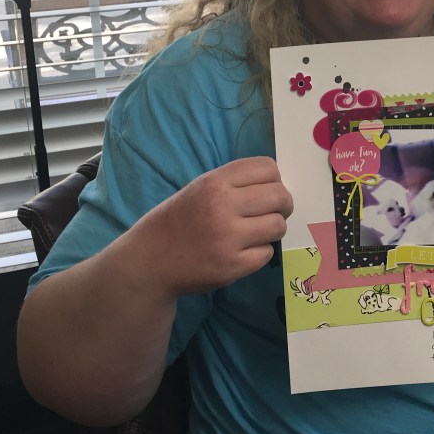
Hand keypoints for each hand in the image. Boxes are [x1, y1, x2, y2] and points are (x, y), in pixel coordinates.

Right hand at [139, 156, 292, 297]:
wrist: (150, 260)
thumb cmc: (180, 220)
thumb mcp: (200, 188)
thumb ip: (235, 183)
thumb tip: (278, 186)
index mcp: (215, 182)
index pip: (268, 168)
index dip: (274, 180)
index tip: (268, 190)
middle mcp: (222, 206)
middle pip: (280, 196)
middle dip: (283, 204)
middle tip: (273, 212)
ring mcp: (228, 237)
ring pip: (278, 226)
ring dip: (272, 229)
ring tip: (255, 233)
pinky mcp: (232, 266)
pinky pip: (266, 253)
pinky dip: (259, 253)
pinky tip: (242, 252)